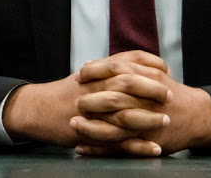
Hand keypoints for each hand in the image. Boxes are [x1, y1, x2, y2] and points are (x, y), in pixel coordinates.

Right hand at [1, 52, 171, 149]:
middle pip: (128, 84)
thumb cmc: (67, 91)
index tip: (166, 69)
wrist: (39, 109)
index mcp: (97, 71)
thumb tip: (136, 62)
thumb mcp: (88, 74)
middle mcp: (95, 88)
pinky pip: (117, 141)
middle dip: (152, 89)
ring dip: (148, 118)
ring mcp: (92, 111)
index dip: (149, 64)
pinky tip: (154, 148)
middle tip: (171, 94)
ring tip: (166, 121)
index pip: (128, 61)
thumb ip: (110, 67)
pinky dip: (137, 146)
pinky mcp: (90, 132)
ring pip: (124, 113)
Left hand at [71, 51, 210, 155]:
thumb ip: (129, 64)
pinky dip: (99, 148)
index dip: (98, 70)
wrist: (198, 116)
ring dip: (92, 125)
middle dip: (93, 98)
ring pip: (116, 124)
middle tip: (76, 100)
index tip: (81, 72)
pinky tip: (82, 148)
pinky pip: (119, 147)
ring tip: (74, 124)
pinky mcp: (146, 143)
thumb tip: (96, 63)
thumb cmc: (170, 93)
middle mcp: (147, 99)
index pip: (120, 69)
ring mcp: (147, 122)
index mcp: (149, 77)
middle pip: (116, 96)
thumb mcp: (154, 72)